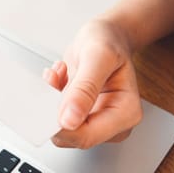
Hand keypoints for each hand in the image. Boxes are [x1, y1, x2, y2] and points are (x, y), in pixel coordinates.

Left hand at [43, 19, 141, 148]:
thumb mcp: (98, 56)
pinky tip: (60, 78)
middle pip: (73, 136)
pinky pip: (57, 118)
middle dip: (56, 109)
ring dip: (52, 100)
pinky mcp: (82, 117)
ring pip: (62, 127)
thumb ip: (84, 88)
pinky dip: (52, 97)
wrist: (105, 36)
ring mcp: (97, 121)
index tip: (47, 103)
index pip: (87, 136)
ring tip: (60, 75)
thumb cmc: (108, 42)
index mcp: (126, 112)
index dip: (62, 126)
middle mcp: (114, 123)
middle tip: (54, 80)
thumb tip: (69, 120)